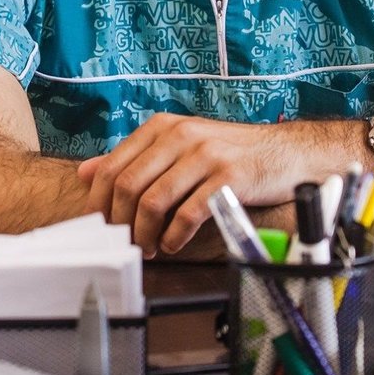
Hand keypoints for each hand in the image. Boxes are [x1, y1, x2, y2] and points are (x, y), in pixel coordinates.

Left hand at [76, 113, 308, 256]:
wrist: (286, 152)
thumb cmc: (229, 153)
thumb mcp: (179, 146)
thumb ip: (133, 157)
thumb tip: (86, 172)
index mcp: (162, 127)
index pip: (112, 166)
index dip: (100, 201)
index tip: (101, 225)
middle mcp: (181, 135)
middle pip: (128, 185)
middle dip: (121, 222)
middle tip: (127, 242)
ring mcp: (205, 155)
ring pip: (154, 201)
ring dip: (146, 233)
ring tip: (150, 247)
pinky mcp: (229, 178)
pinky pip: (188, 214)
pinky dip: (175, 236)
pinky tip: (174, 244)